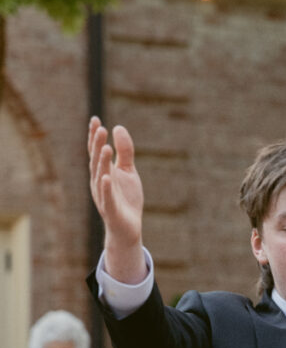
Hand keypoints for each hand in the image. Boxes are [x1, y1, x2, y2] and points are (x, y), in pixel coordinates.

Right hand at [88, 117, 146, 281]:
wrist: (129, 228)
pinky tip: (106, 177)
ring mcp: (104, 196)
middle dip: (97, 145)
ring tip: (106, 147)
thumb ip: (125, 151)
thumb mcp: (128, 171)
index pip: (97, 151)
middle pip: (97, 161)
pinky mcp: (111, 210)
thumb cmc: (126, 198)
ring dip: (102, 163)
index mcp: (102, 171)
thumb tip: (118, 127)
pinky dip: (106, 188)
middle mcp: (99, 182)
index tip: (96, 119)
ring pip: (101, 177)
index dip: (95, 136)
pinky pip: (107, 198)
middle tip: (100, 129)